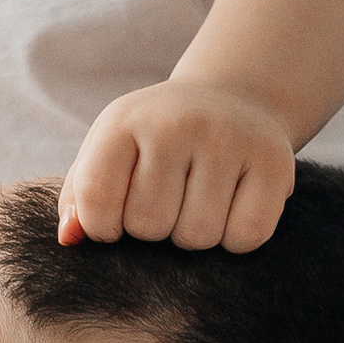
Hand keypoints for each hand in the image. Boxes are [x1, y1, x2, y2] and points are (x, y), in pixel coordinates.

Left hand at [59, 81, 298, 252]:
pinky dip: (235, 239)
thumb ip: (81, 196)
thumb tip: (70, 240)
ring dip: (193, 236)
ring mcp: (229, 139)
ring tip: (198, 202)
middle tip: (168, 202)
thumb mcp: (109, 152)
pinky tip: (231, 209)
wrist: (230, 102)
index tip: (115, 219)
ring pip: (197, 237)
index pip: (96, 200)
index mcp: (125, 120)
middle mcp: (178, 123)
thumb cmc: (156, 142)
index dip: (103, 228)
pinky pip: (244, 237)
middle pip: (149, 226)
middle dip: (154, 231)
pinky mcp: (273, 162)